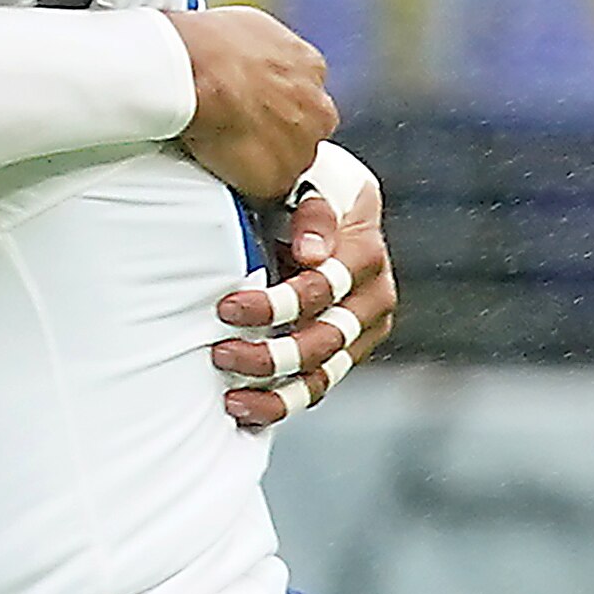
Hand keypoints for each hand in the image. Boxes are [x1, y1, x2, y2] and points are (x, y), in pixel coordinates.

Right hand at [164, 3, 334, 206]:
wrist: (193, 71)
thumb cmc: (208, 43)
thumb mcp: (250, 26)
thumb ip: (264, 50)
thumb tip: (248, 55)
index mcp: (310, 66)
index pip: (304, 94)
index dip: (276, 103)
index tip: (254, 107)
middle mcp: (316, 105)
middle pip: (304, 128)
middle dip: (278, 132)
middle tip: (239, 132)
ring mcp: (302, 144)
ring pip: (289, 160)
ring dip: (264, 160)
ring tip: (226, 152)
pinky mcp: (280, 176)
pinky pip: (268, 189)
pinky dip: (249, 184)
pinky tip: (224, 169)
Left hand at [211, 149, 397, 426]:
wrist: (314, 210)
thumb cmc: (301, 193)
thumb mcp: (309, 185)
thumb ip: (313, 212)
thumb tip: (312, 254)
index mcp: (365, 253)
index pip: (327, 288)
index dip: (278, 303)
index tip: (228, 307)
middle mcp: (373, 298)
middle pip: (326, 339)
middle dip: (271, 352)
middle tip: (220, 352)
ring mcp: (359, 332)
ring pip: (322, 373)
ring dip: (273, 389)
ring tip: (230, 395)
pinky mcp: (341, 356)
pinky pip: (314, 389)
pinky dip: (278, 404)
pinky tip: (241, 409)